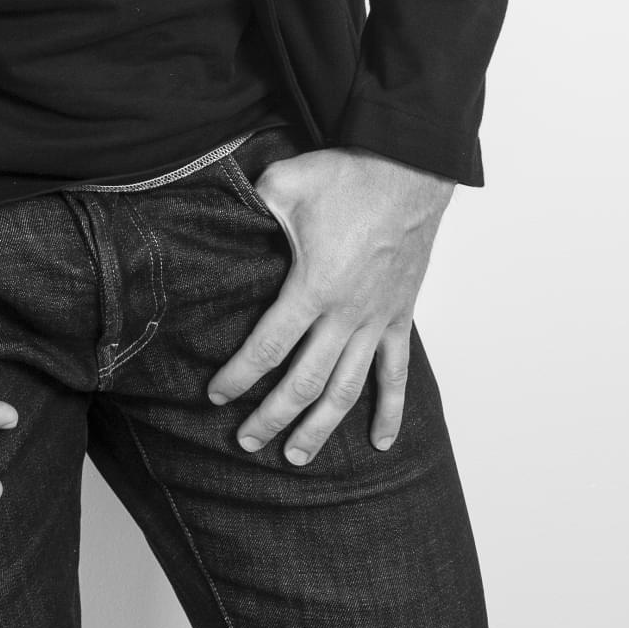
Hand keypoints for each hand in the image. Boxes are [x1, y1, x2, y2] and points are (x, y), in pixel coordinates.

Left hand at [207, 147, 452, 463]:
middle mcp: (346, 314)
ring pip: (346, 389)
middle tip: (247, 442)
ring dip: (320, 426)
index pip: (269, 346)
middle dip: (272, 417)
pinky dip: (389, 410)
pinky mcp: (400, 317)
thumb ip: (252, 204)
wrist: (412, 171)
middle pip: (304, 381)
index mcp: (313, 287)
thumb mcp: (286, 182)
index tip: (216, 395)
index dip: (240, 375)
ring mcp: (377, 320)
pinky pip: (396, 373)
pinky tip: (381, 442)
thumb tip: (223, 212)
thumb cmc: (348, 175)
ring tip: (295, 456)